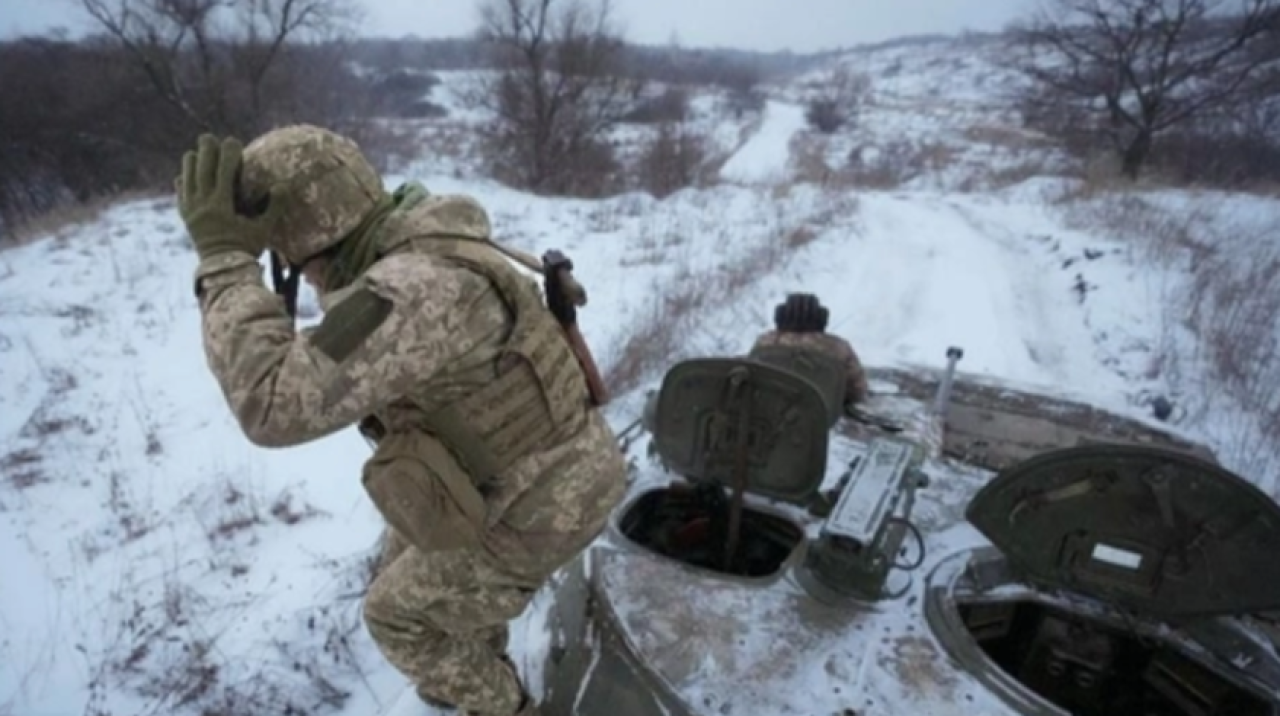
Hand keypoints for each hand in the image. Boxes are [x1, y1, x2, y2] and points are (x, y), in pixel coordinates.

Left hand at [176, 134, 281, 261]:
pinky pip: (180, 194)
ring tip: (196, 152)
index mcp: (221, 205)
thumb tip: (282, 186)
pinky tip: (185, 176)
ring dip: (191, 163)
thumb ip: (273, 207)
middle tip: (210, 137)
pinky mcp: (186, 218)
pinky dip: (183, 182)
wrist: (223, 271)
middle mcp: (202, 205)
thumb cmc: (247, 249)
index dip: (229, 154)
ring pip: (186, 179)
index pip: (223, 171)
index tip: (234, 142)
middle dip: (206, 151)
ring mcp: (191, 211)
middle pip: (201, 170)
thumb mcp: (264, 229)